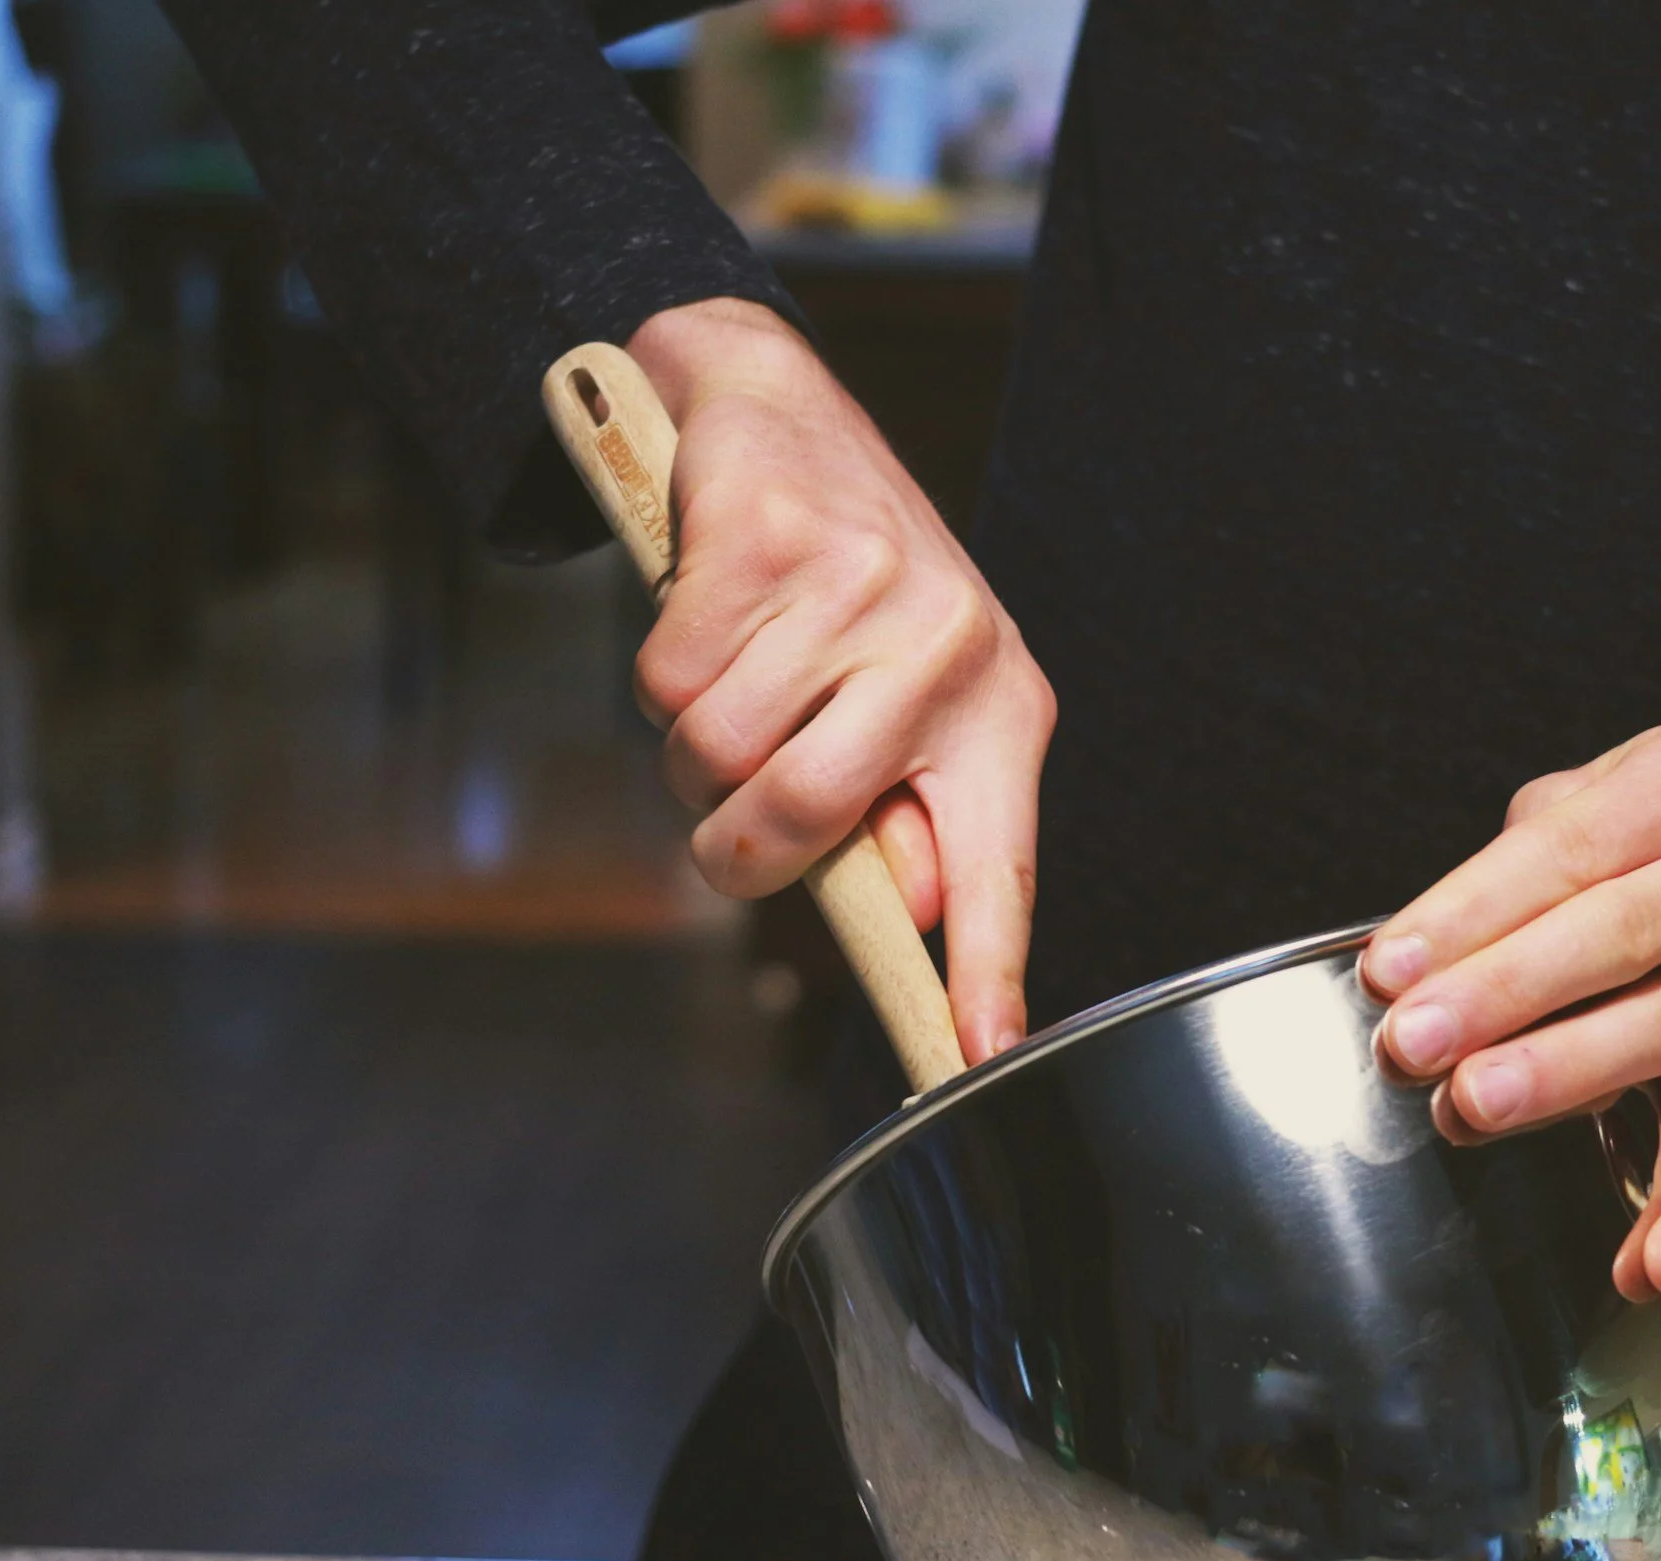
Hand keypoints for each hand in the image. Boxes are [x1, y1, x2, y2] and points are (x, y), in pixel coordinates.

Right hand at [626, 298, 1055, 1064]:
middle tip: (730, 798)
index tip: (977, 1056)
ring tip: (736, 669)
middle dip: (731, 840)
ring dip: (690, 739)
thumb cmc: (845, 582)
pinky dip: (660, 663)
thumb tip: (919, 911)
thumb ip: (913, 804)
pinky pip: (666, 678)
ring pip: (714, 753)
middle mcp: (947, 649)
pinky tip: (708, 608)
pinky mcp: (764, 540)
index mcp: (1000, 708)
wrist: (774, 404)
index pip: (996, 866)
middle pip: (798, 821)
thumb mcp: (912, 690)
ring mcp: (857, 589)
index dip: (984, 972)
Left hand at [1363, 721, 1660, 1300]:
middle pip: (1623, 932)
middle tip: (1413, 1045)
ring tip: (1473, 1109)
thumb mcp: (1601, 803)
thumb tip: (1413, 967)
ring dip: (1568, 1075)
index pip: (1571, 847)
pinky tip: (1646, 1264)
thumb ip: (1516, 870)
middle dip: (1504, 993)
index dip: (1472, 912)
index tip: (1389, 972)